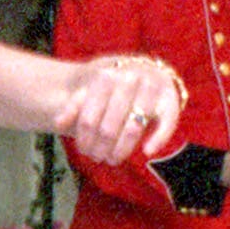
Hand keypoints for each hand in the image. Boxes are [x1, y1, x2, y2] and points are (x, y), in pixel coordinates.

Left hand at [57, 54, 182, 163]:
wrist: (141, 69)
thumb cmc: (110, 88)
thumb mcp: (88, 92)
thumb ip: (73, 107)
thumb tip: (58, 123)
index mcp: (105, 77)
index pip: (89, 119)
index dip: (84, 140)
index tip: (84, 151)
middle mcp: (129, 79)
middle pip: (108, 128)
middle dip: (101, 149)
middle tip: (97, 157)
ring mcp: (151, 87)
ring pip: (132, 129)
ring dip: (121, 150)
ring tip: (112, 159)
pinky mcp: (171, 98)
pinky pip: (167, 122)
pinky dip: (158, 138)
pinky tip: (147, 151)